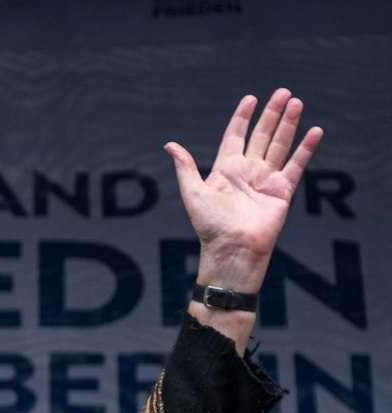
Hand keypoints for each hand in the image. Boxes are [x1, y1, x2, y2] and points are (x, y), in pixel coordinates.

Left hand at [164, 88, 322, 290]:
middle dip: (272, 114)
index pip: (235, 135)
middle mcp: (247, 170)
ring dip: (289, 124)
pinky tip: (314, 131)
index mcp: (225, 168)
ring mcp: (266, 179)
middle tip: (283, 92)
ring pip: (280, 144)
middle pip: (261, 135)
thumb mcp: (193, 192)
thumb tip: (170, 144)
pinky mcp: (283, 190)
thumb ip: (186, 167)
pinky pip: (297, 165)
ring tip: (296, 102)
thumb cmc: (209, 225)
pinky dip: (306, 148)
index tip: (250, 98)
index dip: (242, 117)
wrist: (233, 248)